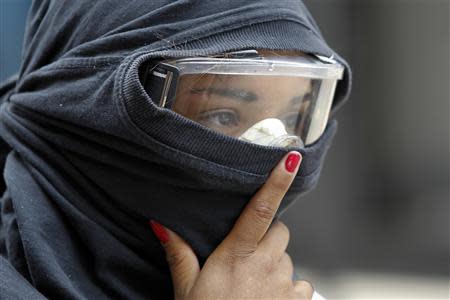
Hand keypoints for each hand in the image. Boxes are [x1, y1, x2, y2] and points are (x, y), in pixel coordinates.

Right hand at [150, 151, 312, 298]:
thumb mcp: (186, 289)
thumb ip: (178, 253)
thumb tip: (161, 224)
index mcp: (236, 256)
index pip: (259, 210)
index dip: (276, 182)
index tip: (290, 159)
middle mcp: (265, 265)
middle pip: (279, 230)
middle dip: (268, 235)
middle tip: (249, 253)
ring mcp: (284, 285)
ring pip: (288, 257)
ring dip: (276, 263)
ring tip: (255, 282)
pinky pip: (300, 283)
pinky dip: (288, 286)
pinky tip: (270, 297)